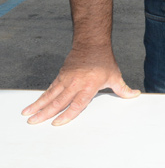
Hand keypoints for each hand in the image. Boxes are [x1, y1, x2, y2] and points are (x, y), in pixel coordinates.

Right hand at [21, 47, 139, 125]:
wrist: (92, 44)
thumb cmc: (105, 61)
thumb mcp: (115, 76)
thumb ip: (123, 89)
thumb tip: (135, 95)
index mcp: (89, 86)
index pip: (77, 104)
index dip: (67, 115)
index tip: (57, 123)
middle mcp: (76, 83)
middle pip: (59, 101)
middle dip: (46, 113)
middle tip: (34, 123)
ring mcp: (66, 79)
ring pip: (51, 95)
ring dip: (38, 106)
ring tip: (27, 115)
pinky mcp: (61, 76)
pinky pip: (50, 89)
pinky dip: (41, 97)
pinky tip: (33, 104)